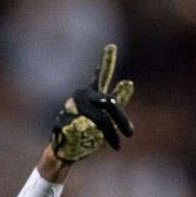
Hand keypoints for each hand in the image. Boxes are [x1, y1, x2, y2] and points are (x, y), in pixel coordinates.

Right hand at [52, 43, 134, 162]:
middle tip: (130, 133)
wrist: (64, 149)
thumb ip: (118, 102)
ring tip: (115, 145)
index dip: (107, 61)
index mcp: (93, 94)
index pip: (102, 75)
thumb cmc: (88, 134)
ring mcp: (73, 108)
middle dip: (121, 118)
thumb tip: (129, 82)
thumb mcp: (108, 120)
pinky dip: (90, 139)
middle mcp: (83, 97)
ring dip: (110, 135)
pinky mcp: (65, 121)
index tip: (111, 46)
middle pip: (110, 101)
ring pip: (102, 121)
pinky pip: (86, 132)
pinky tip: (82, 140)